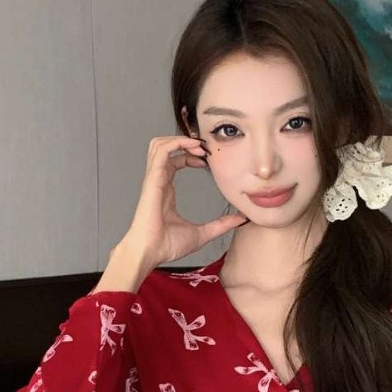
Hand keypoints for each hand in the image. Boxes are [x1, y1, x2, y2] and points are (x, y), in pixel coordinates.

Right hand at [117, 135, 248, 269]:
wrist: (151, 252)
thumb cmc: (168, 245)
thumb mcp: (203, 233)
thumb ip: (221, 224)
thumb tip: (240, 219)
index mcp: (166, 190)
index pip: (174, 161)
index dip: (190, 155)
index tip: (206, 160)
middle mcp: (159, 181)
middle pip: (166, 148)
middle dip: (184, 142)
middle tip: (204, 147)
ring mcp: (154, 179)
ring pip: (160, 144)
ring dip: (179, 139)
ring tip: (198, 145)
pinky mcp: (153, 179)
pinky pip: (161, 151)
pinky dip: (176, 143)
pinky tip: (192, 148)